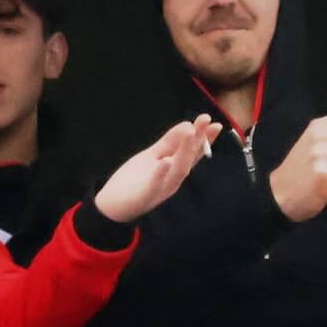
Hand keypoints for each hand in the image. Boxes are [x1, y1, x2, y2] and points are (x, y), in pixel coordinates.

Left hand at [93, 114, 221, 222]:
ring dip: (185, 152)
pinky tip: (165, 160)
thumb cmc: (134, 180)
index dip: (205, 138)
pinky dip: (161, 172)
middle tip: (206, 120)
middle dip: (199, 139)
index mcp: (175, 170)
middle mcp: (173, 180)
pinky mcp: (146, 196)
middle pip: (189, 159)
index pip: (193, 152)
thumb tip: (188, 125)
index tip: (214, 123)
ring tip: (191, 133)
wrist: (112, 206)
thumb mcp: (152, 156)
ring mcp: (161, 188)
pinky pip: (155, 184)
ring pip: (178, 170)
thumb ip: (169, 143)